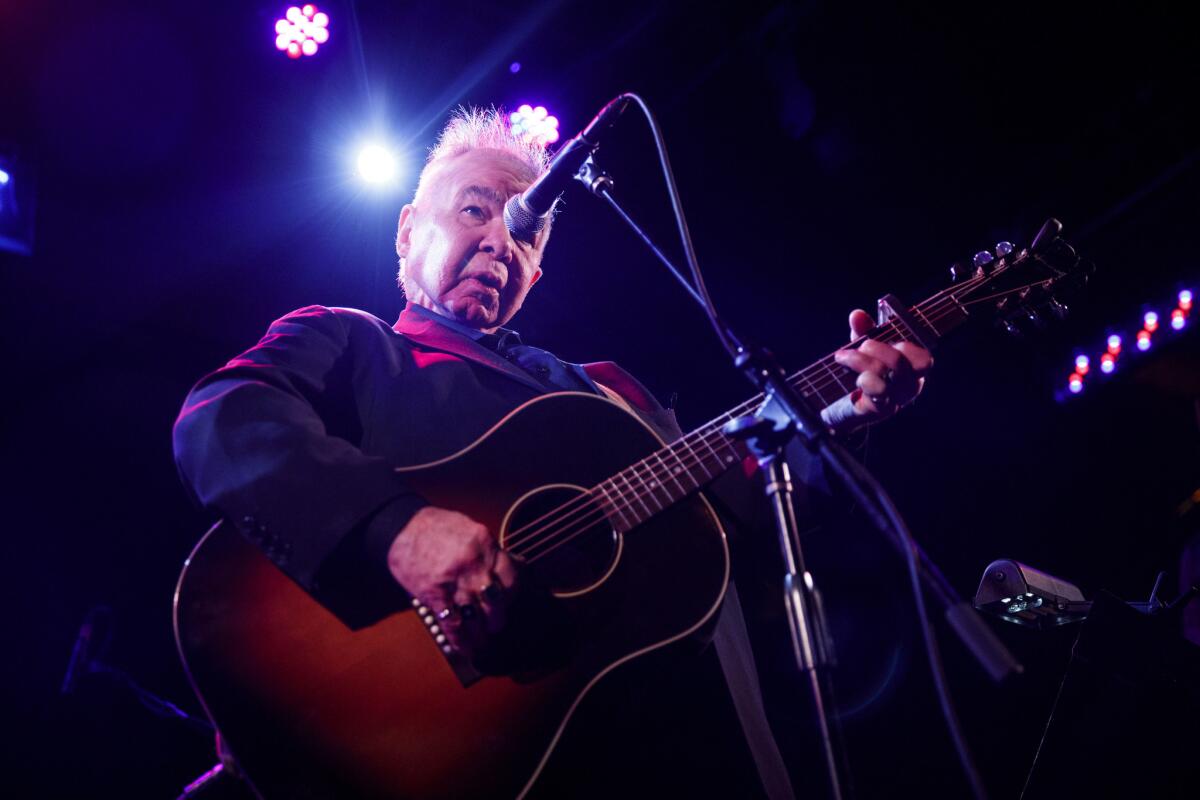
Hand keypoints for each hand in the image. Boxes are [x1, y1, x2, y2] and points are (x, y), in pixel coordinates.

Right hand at [386, 506, 517, 652]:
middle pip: (495, 601)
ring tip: (481, 643)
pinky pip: (452, 622)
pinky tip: (464, 648)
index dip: (511, 596)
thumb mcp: (469, 530)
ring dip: (479, 634)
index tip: (508, 603)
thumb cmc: (436, 527)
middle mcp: (473, 563)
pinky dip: (460, 640)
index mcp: (484, 544)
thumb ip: (487, 552)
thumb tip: (506, 570)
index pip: (510, 577)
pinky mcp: (434, 593)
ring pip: (476, 616)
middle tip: (495, 626)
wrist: (401, 527)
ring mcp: (454, 579)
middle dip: (497, 619)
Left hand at [832, 309, 932, 428]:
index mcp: (912, 369)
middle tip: (860, 346)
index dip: (905, 346)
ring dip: (861, 361)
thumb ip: (863, 330)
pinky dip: (866, 381)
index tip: (886, 337)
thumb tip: (857, 315)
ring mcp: (894, 400)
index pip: (923, 359)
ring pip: (886, 377)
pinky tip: (856, 378)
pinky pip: (878, 395)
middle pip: (901, 364)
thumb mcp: (862, 347)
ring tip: (843, 357)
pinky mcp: (877, 411)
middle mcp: (908, 386)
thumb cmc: (859, 371)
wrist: (837, 403)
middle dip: (877, 349)